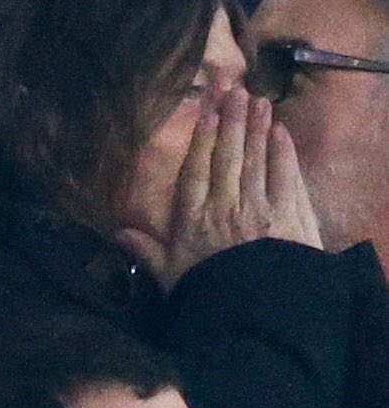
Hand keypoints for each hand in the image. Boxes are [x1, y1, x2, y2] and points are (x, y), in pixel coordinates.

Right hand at [117, 88, 322, 292]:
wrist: (251, 316)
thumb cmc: (206, 297)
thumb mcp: (169, 278)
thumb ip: (147, 251)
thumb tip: (117, 233)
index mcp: (193, 221)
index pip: (196, 171)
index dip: (202, 139)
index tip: (207, 112)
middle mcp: (225, 207)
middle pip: (228, 157)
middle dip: (231, 122)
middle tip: (235, 91)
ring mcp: (259, 208)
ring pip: (256, 160)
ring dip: (256, 128)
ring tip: (258, 102)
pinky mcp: (289, 215)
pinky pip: (285, 175)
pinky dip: (282, 151)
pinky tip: (279, 132)